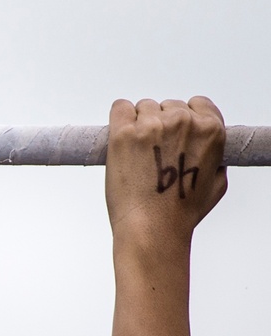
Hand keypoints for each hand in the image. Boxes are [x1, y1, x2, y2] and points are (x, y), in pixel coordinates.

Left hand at [105, 96, 226, 249]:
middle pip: (167, 106)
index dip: (184, 121)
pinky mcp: (124, 133)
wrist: (152, 232)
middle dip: (159, 127)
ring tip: (137, 159)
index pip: (197, 104)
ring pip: (143, 108)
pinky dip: (119, 120)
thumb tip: (212, 156)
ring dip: (138, 126)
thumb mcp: (216, 186)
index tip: (174, 139)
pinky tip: (121, 142)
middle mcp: (183, 121)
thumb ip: (216, 161)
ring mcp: (152, 125)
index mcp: (210, 130)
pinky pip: (120, 108)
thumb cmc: (180, 216)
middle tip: (152, 158)